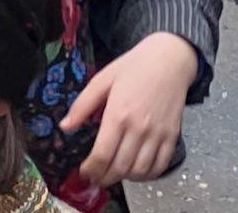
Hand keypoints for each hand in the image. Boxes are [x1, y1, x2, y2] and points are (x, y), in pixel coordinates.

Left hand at [61, 33, 196, 185]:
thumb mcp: (103, 78)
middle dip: (104, 178)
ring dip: (124, 179)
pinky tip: (136, 170)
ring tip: (114, 173)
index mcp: (118, 113)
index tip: (85, 171)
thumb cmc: (135, 66)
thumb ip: (83, 104)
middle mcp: (139, 127)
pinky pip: (159, 167)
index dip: (91, 169)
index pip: (102, 155)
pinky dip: (146, 176)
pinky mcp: (172, 137)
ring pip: (139, 172)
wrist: (170, 58)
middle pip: (119, 168)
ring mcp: (157, 134)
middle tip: (96, 176)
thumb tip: (65, 126)